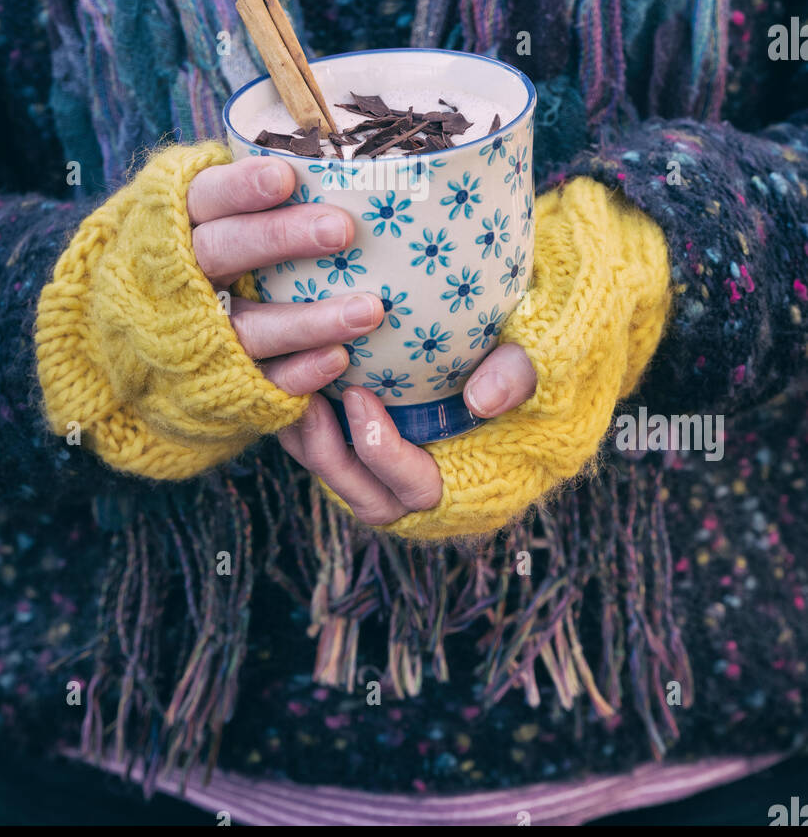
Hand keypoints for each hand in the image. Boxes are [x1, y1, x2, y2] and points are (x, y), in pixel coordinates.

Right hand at [188, 153, 391, 390]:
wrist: (133, 341)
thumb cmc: (197, 253)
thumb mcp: (203, 214)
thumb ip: (251, 188)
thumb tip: (336, 157)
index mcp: (175, 223)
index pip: (203, 197)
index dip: (240, 188)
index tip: (284, 177)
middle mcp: (181, 276)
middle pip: (222, 252)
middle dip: (279, 239)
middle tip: (341, 229)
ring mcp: (198, 333)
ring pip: (247, 326)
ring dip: (308, 321)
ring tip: (368, 311)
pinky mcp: (219, 380)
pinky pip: (260, 381)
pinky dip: (299, 373)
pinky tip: (340, 361)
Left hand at [277, 343, 536, 527]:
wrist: (533, 337)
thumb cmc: (540, 348)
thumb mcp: (546, 352)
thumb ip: (520, 372)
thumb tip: (481, 398)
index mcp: (477, 480)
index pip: (419, 489)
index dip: (384, 454)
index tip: (360, 398)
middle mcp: (434, 489)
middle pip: (368, 499)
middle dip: (332, 456)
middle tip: (308, 402)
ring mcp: (400, 471)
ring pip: (343, 480)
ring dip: (311, 444)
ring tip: (291, 390)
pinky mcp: (376, 445)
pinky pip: (333, 451)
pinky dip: (308, 427)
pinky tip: (291, 380)